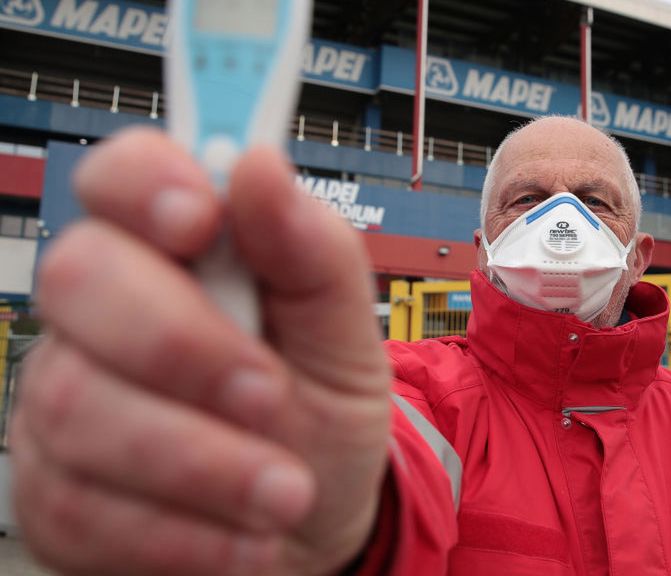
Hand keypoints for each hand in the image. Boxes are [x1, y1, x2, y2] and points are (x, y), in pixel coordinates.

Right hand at [11, 128, 392, 575]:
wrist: (314, 527)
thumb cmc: (323, 417)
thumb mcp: (347, 338)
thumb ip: (313, 255)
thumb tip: (260, 166)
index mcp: (179, 256)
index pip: (121, 176)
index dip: (144, 182)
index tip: (200, 218)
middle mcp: (105, 317)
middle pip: (78, 278)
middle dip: (185, 345)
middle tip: (269, 396)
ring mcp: (66, 403)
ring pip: (77, 406)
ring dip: (203, 461)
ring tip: (283, 493)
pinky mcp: (53, 495)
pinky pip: (80, 508)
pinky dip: (182, 535)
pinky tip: (240, 539)